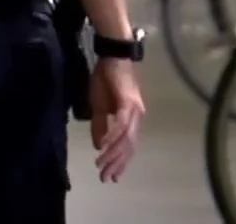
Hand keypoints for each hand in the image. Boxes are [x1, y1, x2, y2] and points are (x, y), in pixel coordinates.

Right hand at [87, 58, 144, 181]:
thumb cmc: (105, 79)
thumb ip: (100, 126)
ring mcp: (134, 109)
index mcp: (132, 118)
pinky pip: (121, 124)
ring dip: (113, 153)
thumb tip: (98, 146)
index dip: (121, 162)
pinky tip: (104, 146)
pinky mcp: (128, 102)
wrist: (111, 57)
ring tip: (101, 164)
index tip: (112, 177)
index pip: (129, 146)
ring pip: (126, 138)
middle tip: (105, 178)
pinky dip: (113, 136)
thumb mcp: (99, 107)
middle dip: (116, 164)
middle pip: (129, 146)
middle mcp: (137, 116)